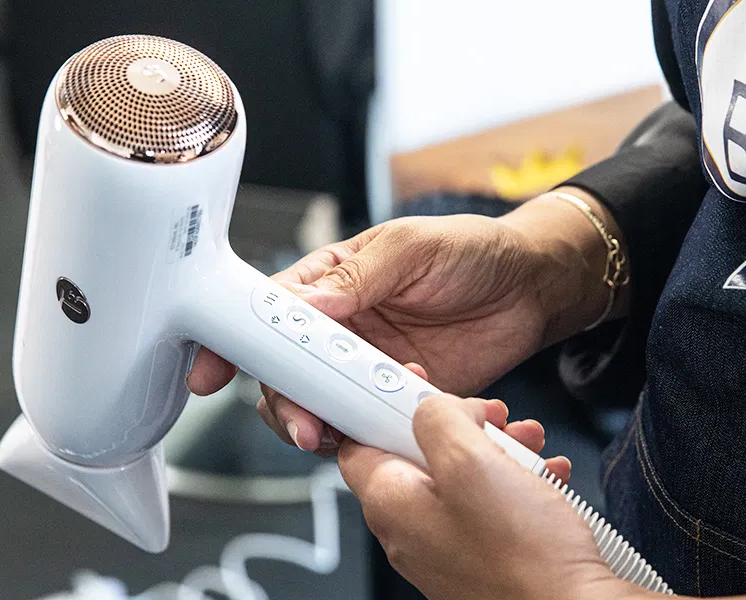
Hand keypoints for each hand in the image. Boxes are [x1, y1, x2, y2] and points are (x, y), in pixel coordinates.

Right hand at [189, 211, 594, 452]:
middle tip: (301, 420)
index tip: (212, 370)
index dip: (233, 342)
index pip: (269, 313)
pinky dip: (368, 436)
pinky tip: (386, 429)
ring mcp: (369, 369)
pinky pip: (368, 427)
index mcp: (332, 283)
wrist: (533, 289)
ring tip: (337, 433)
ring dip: (322, 424)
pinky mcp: (399, 400)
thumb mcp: (414, 248)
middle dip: (282, 401)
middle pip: (285, 374)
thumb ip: (360, 276)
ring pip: (320, 408)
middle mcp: (342, 330)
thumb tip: (309, 303)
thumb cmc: (473, 252)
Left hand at [342, 396, 745, 599]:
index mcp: (392, 505)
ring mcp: (447, 547)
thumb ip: (438, 420)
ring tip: (528, 445)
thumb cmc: (524, 558)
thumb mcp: (472, 462)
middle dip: (459, 425)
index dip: (380, 404)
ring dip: (497, 450)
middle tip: (488, 417)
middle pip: (418, 454)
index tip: (411, 385)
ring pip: (462, 476)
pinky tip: (545, 477)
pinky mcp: (484, 558)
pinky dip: (518, 482)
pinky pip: (492, 505)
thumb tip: (432, 406)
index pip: (357, 443)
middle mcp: (412, 531)